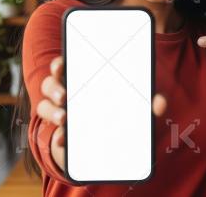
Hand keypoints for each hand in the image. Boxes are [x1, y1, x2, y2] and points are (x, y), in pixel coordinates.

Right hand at [37, 56, 167, 171]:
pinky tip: (63, 140)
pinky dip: (57, 136)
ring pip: (45, 106)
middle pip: (50, 84)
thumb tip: (160, 104)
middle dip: (54, 87)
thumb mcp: (136, 102)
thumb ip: (148, 101)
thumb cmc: (121, 108)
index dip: (59, 64)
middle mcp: (66, 92)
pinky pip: (52, 132)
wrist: (111, 140)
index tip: (61, 65)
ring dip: (52, 111)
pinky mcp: (62, 132)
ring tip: (64, 118)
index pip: (64, 66)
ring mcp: (60, 112)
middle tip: (64, 95)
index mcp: (82, 78)